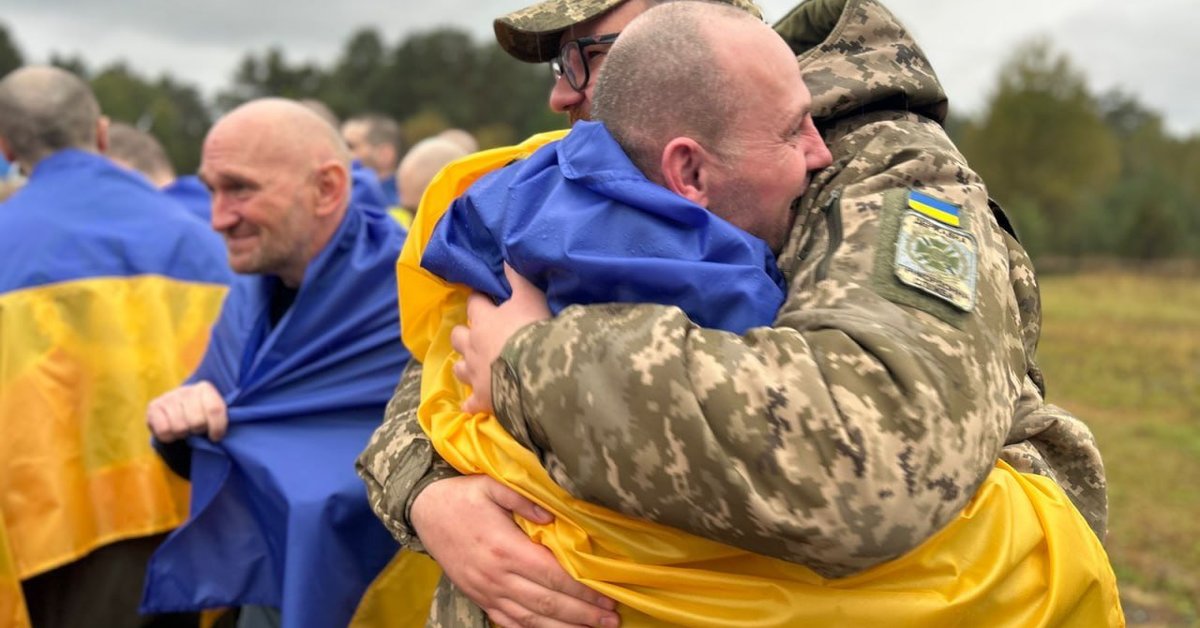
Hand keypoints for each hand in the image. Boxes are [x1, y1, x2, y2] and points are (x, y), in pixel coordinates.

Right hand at [146, 380, 228, 442]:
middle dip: (198, 430)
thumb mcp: (212, 414)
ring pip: (180, 427)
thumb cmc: (200, 415)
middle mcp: (186, 390)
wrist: (175, 412)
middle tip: (196, 428)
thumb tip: (219, 433)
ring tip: (184, 428)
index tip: (216, 437)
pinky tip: (172, 430)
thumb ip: (219, 418)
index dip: (217, 427)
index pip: (215, 409)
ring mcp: (168, 397)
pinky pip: (164, 430)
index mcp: (205, 388)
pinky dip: (169, 436)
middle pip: (197, 422)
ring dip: (183, 434)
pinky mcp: (153, 406)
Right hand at [412, 475, 618, 627]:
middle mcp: (497, 577)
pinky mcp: (479, 598)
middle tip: (612, 621)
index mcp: (506, 549)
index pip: (553, 576)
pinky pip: (508, 623)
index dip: (583, 590)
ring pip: (531, 620)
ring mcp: (487, 592)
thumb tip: (554, 517)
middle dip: (583, 614)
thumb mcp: (492, 485)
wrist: (424, 511)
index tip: (607, 597)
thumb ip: (524, 499)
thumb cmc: (463, 495)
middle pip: (548, 603)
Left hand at [451, 264, 550, 413]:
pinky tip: (473, 404)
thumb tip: (504, 258)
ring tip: (473, 366)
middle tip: (477, 334)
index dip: (479, 299)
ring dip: (464, 365)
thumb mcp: (530, 298)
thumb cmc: (533, 329)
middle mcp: (473, 346)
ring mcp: (475, 374)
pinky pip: (470, 403)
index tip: (485, 298)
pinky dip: (471, 403)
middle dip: (464, 334)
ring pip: (458, 368)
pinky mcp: (482, 399)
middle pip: (458, 336)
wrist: (537, 371)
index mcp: (484, 320)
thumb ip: (517, 279)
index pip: (475, 303)